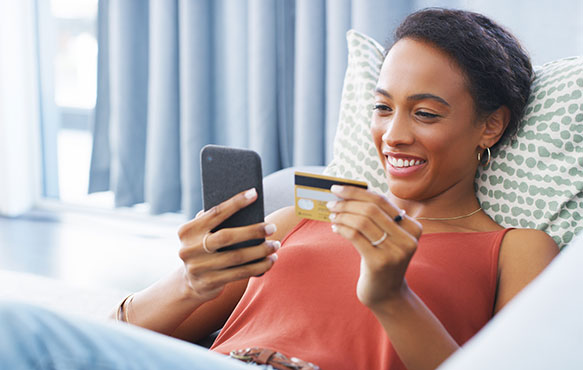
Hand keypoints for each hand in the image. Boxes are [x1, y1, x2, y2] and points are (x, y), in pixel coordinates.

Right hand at [177, 188, 279, 301]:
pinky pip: (240, 273)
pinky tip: (270, 260)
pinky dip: (258, 267)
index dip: (235, 203)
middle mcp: (189, 249)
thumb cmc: (203, 249)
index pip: (215, 213)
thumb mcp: (200, 234)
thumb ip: (213, 221)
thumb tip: (245, 206)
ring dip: (260, 251)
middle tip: (272, 227)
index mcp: (187, 231)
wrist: (188, 283)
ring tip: (275, 245)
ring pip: (237, 257)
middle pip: (227, 237)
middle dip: (253, 231)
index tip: (254, 193)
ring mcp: (198, 268)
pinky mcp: (209, 283)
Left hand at [327, 185, 421, 309]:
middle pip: (371, 209)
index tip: (338, 188)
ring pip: (362, 221)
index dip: (357, 192)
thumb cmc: (382, 259)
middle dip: (347, 202)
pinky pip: (355, 236)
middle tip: (331, 202)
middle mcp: (408, 238)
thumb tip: (350, 192)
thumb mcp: (387, 237)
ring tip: (332, 215)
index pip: (381, 201)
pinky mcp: (379, 262)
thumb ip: (377, 216)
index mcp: (413, 227)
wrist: (387, 294)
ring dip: (342, 215)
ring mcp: (395, 251)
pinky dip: (342, 228)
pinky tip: (335, 228)